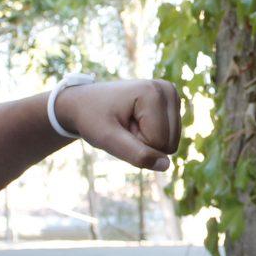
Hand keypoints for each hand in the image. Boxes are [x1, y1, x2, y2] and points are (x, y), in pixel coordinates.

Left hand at [54, 79, 180, 170]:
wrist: (84, 102)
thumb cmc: (92, 118)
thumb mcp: (107, 139)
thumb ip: (136, 154)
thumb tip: (166, 165)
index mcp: (153, 92)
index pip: (158, 142)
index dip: (135, 143)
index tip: (118, 126)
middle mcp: (167, 90)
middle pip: (169, 143)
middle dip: (143, 143)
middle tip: (123, 126)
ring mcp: (171, 96)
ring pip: (171, 143)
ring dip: (146, 141)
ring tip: (128, 124)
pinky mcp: (172, 105)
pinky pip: (170, 138)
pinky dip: (151, 136)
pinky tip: (136, 122)